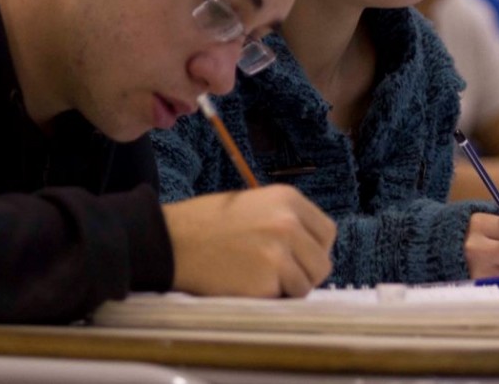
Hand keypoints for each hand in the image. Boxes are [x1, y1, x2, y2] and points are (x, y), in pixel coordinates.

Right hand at [164, 185, 336, 297]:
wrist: (173, 241)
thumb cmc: (207, 223)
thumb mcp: (252, 204)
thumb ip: (284, 219)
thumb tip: (308, 246)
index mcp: (288, 199)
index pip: (326, 232)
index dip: (314, 249)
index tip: (299, 257)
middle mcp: (289, 222)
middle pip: (322, 261)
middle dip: (305, 273)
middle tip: (279, 275)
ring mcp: (281, 251)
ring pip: (307, 284)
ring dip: (288, 288)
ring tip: (259, 279)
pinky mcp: (268, 279)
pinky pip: (285, 298)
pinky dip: (271, 298)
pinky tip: (248, 285)